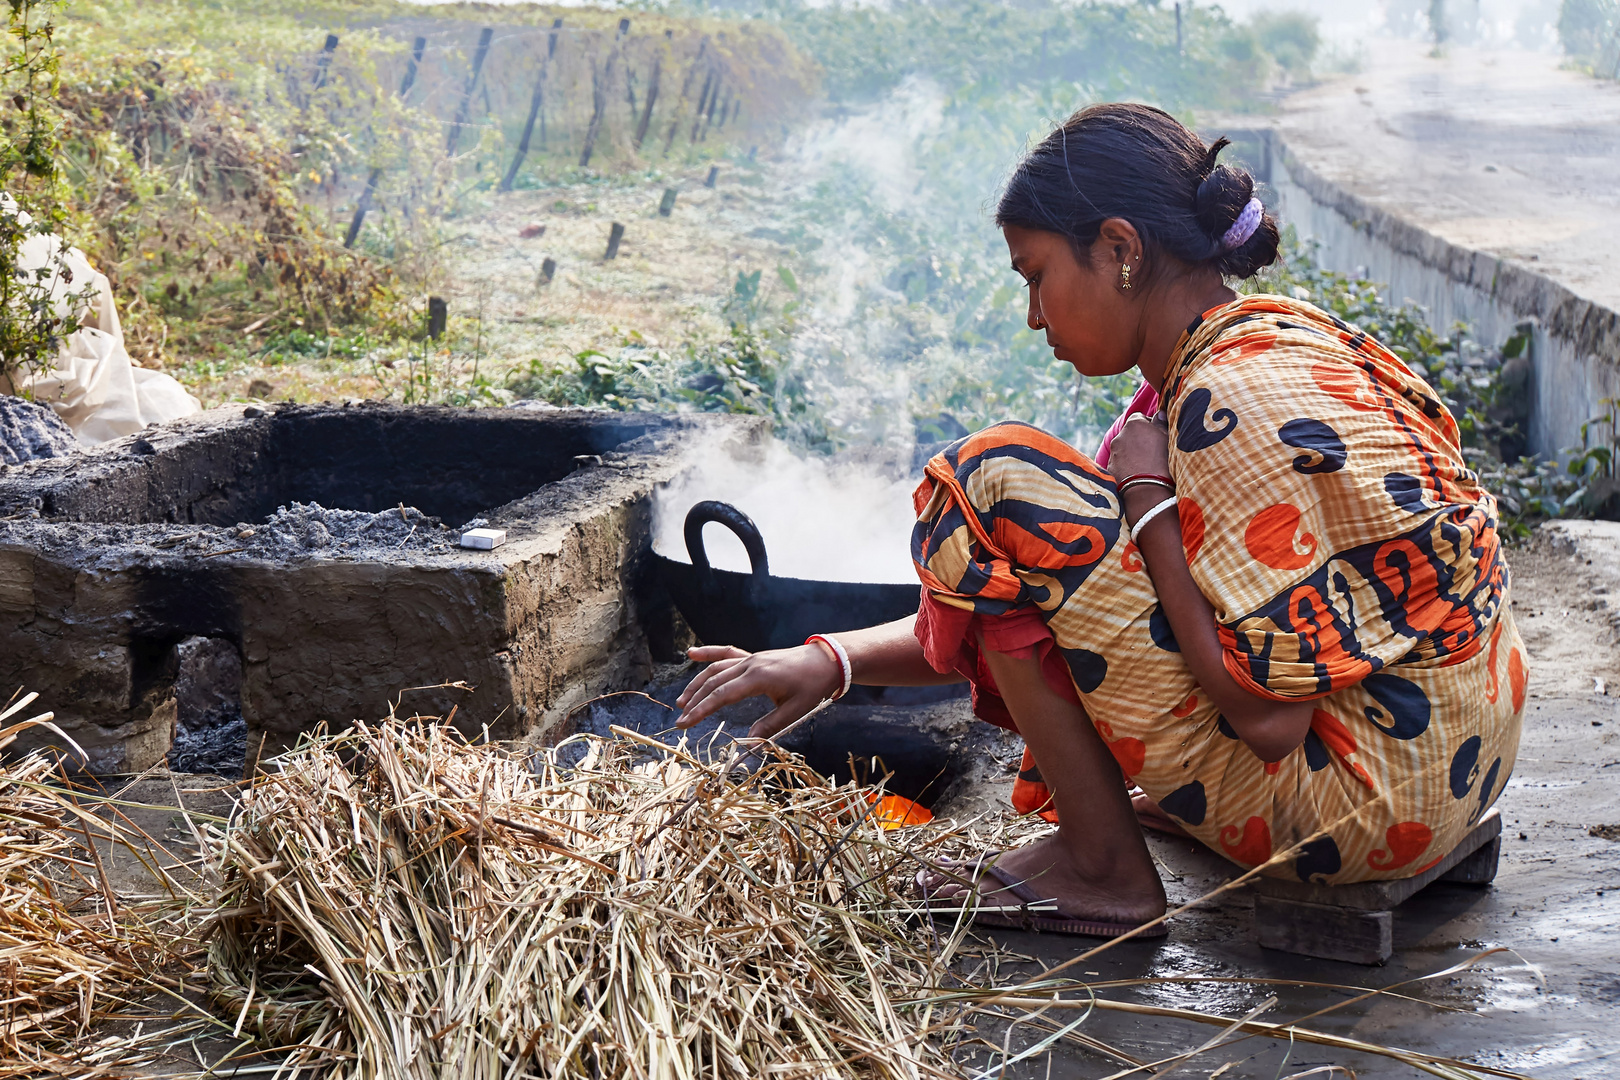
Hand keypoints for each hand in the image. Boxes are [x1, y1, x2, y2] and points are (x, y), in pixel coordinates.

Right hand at [674, 643, 843, 739]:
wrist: (828, 660)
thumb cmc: (813, 686)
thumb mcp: (795, 710)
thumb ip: (770, 727)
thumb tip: (749, 746)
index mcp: (758, 678)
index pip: (722, 695)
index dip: (701, 710)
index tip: (685, 724)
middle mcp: (749, 664)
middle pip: (714, 683)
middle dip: (694, 702)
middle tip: (680, 720)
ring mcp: (750, 658)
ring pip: (716, 669)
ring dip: (697, 684)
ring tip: (682, 701)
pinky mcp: (753, 657)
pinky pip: (726, 653)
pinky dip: (709, 653)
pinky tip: (692, 654)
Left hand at [1107, 411, 1171, 487]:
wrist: (1147, 491)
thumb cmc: (1162, 462)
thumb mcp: (1168, 439)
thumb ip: (1162, 424)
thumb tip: (1160, 414)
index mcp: (1134, 424)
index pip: (1139, 417)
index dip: (1149, 425)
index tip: (1157, 436)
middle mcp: (1119, 436)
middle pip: (1130, 433)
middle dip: (1139, 440)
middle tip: (1152, 452)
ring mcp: (1113, 453)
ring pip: (1124, 449)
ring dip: (1132, 453)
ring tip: (1145, 465)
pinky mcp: (1110, 468)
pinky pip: (1119, 463)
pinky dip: (1126, 465)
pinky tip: (1137, 474)